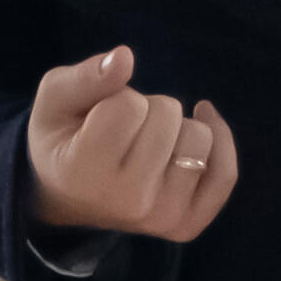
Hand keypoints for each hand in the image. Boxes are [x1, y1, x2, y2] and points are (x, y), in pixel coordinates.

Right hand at [24, 45, 240, 242]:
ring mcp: (162, 217)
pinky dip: (219, 141)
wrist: (66, 197)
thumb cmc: (62, 140)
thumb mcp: (54, 100)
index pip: (128, 106)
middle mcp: (128, 201)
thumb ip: (85, 77)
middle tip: (124, 130)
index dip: (117, 97)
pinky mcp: (187, 224)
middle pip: (169, 116)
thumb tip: (125, 56)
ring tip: (147, 142)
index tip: (99, 117)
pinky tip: (201, 123)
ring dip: (176, 128)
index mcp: (86, 172)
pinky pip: (225, 173)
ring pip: (200, 137)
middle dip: (148, 109)